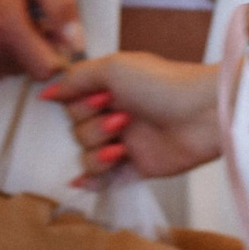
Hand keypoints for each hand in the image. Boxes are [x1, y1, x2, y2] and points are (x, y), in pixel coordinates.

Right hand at [0, 0, 83, 80]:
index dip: (54, 56)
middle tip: (24, 21)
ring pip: (9, 71)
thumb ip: (61, 7)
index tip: (50, 40)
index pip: (44, 69)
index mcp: (6, 23)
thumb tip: (76, 40)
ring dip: (13, 53)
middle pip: (27, 70)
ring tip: (4, 23)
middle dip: (33, 49)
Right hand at [44, 52, 224, 183]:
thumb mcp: (114, 67)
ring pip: (87, 157)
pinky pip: (105, 180)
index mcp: (108, 89)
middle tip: (121, 117)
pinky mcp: (137, 168)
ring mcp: (125, 143)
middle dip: (93, 127)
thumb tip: (46, 91)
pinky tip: (86, 181)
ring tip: (122, 146)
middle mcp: (114, 115)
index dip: (79, 105)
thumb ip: (76, 78)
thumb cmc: (163, 83)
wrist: (202, 114)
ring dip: (98, 152)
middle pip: (77, 132)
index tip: (99, 99)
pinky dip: (94, 181)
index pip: (72, 104)